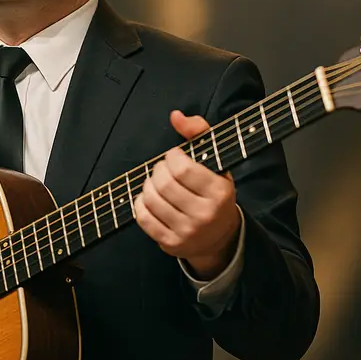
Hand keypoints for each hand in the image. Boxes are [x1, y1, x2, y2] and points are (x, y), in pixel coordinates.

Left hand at [134, 110, 241, 278]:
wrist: (219, 238)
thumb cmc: (214, 192)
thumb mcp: (216, 161)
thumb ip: (199, 132)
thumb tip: (175, 116)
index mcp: (220, 192)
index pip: (182, 168)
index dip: (172, 157)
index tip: (174, 156)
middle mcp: (205, 214)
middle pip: (164, 183)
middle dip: (158, 170)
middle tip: (163, 169)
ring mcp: (188, 232)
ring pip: (151, 199)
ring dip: (148, 185)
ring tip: (156, 182)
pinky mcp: (171, 244)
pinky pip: (143, 218)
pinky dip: (140, 203)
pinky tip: (149, 198)